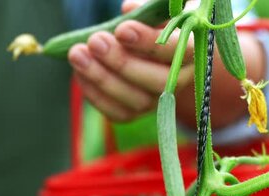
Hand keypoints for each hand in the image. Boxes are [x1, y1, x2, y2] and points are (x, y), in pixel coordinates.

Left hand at [68, 0, 266, 128]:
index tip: (122, 29)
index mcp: (192, 52)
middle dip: (122, 63)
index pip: (177, 52)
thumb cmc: (159, 21)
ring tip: (77, 54)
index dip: (149, 43)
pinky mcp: (137, 111)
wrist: (157, 46)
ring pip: (134, 101)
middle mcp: (180, 81)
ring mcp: (158, 100)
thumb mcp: (160, 10)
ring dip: (102, 78)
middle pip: (157, 83)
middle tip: (95, 42)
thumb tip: (129, 10)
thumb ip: (148, 9)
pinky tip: (79, 72)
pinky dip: (95, 95)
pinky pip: (117, 112)